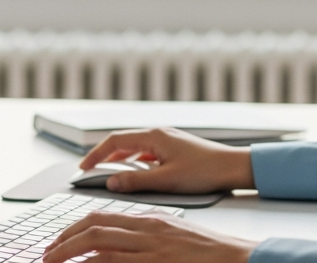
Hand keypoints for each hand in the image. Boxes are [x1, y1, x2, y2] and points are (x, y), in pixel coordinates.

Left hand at [42, 209, 256, 262]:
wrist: (238, 258)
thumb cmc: (209, 252)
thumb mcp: (173, 236)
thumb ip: (146, 237)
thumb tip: (117, 248)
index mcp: (150, 219)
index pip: (101, 216)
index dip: (73, 228)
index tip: (58, 242)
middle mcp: (147, 229)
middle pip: (92, 227)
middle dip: (63, 240)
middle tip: (46, 256)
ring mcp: (151, 248)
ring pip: (97, 245)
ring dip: (68, 254)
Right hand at [80, 128, 254, 193]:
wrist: (234, 167)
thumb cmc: (205, 171)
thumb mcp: (166, 180)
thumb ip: (136, 181)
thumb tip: (111, 182)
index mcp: (154, 136)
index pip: (115, 140)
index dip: (96, 154)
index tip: (83, 167)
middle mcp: (159, 133)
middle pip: (123, 141)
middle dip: (105, 156)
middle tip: (90, 171)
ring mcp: (168, 140)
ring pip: (135, 147)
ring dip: (120, 159)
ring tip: (109, 173)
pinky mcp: (175, 148)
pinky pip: (148, 152)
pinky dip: (135, 162)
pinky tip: (136, 174)